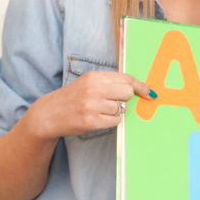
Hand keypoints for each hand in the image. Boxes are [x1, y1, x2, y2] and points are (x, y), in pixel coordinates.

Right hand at [22, 70, 157, 139]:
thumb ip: (109, 83)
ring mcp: (92, 106)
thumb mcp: (88, 83)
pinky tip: (99, 119)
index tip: (150, 92)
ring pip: (121, 109)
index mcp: (94, 77)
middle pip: (127, 93)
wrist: (49, 114)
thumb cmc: (73, 98)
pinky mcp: (91, 121)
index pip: (126, 78)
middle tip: (114, 102)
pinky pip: (115, 122)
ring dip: (116, 112)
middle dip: (125, 99)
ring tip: (101, 110)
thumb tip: (135, 89)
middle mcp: (94, 89)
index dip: (140, 86)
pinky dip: (111, 121)